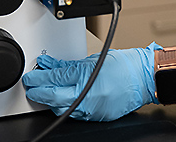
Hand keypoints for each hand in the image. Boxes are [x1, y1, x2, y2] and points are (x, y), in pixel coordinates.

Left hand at [22, 42, 160, 120]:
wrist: (144, 77)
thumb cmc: (125, 65)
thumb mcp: (94, 59)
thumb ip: (71, 65)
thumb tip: (53, 66)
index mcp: (86, 77)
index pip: (56, 78)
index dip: (40, 77)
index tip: (31, 75)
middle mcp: (87, 96)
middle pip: (54, 97)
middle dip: (39, 91)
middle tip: (31, 84)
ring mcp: (91, 109)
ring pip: (62, 108)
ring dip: (50, 100)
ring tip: (43, 91)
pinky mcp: (96, 116)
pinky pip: (75, 113)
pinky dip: (66, 106)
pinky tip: (61, 100)